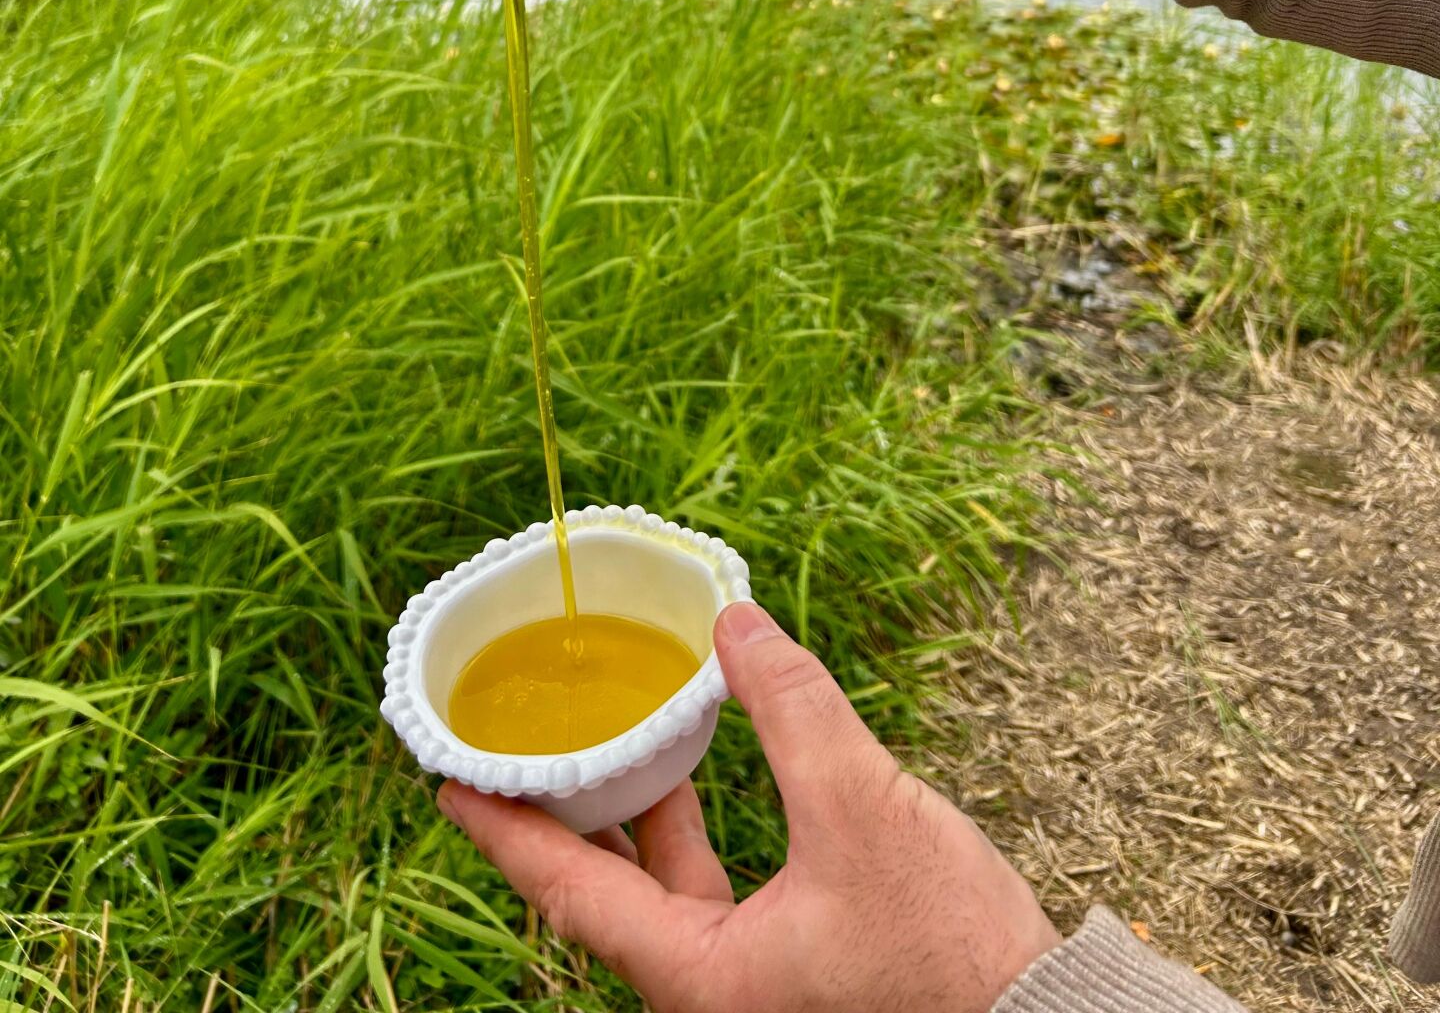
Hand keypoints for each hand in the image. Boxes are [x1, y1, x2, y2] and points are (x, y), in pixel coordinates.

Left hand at [438, 601, 1057, 1012]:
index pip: (568, 892)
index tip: (447, 782)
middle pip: (605, 896)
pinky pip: (710, 901)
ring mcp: (750, 990)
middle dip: (566, 815)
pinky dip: (690, 838)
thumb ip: (791, 707)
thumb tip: (734, 624)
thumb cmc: (947, 952)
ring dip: (636, 819)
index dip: (502, 831)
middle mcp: (709, 995)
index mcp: (698, 978)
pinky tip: (704, 781)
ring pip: (662, 897)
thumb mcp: (860, 806)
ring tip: (618, 742)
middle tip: (524, 749)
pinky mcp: (792, 976)